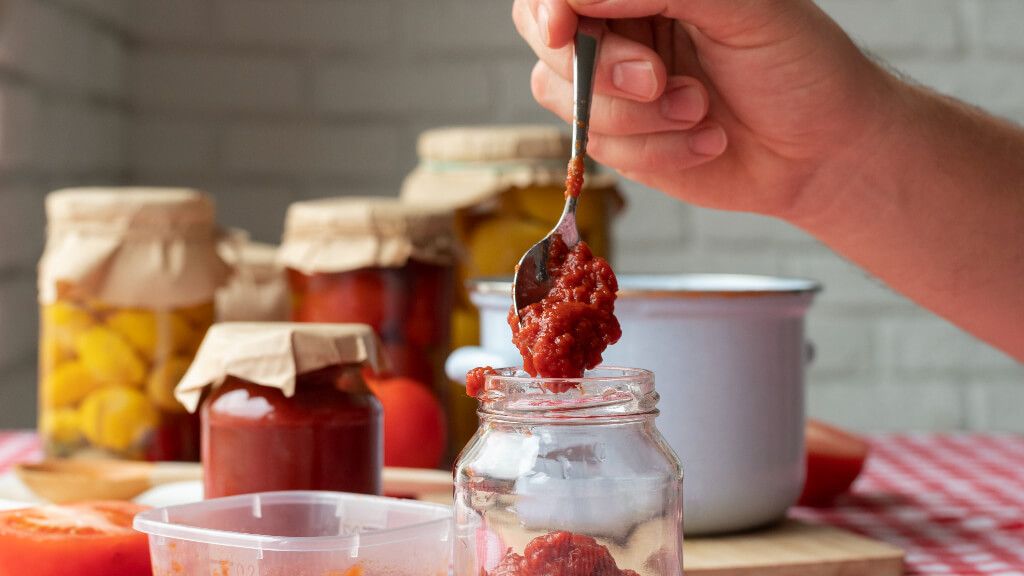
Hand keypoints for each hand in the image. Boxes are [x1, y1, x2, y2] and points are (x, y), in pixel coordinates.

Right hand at [513, 0, 901, 221]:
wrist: (823, 149)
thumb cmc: (797, 65)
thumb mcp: (742, 8)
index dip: (549, 9)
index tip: (560, 30)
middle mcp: (621, 29)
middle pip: (548, 41)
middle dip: (600, 70)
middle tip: (658, 80)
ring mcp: (616, 89)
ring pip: (567, 100)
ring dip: (638, 118)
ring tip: (701, 111)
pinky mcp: (623, 141)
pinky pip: (599, 148)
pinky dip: (655, 151)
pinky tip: (706, 140)